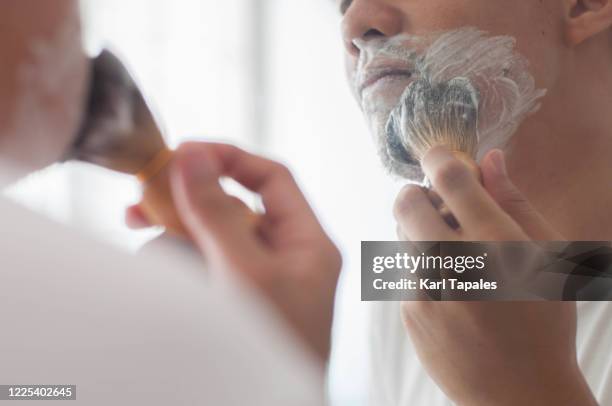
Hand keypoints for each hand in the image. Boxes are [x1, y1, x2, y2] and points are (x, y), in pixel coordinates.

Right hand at [162, 142, 340, 361]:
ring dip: (176, 241)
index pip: (272, 179)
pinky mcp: (237, 303)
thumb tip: (193, 155)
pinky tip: (159, 272)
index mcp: (307, 243)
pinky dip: (180, 267)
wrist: (271, 405)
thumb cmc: (274, 348)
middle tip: (142, 202)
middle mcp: (286, 258)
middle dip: (189, 204)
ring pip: (212, 241)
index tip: (183, 154)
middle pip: (235, 208)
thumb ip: (217, 215)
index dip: (230, 157)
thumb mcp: (245, 274)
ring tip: (144, 243)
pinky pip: (205, 271)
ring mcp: (260, 282)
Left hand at [394, 146, 595, 404]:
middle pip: (405, 200)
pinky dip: (422, 266)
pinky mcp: (408, 312)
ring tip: (454, 256)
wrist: (519, 392)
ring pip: (401, 235)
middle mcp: (451, 262)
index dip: (439, 157)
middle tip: (441, 207)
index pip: (448, 177)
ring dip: (421, 232)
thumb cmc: (544, 320)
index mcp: (494, 242)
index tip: (440, 157)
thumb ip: (515, 202)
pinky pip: (404, 270)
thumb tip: (490, 158)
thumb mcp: (547, 257)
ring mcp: (423, 289)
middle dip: (419, 193)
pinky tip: (450, 289)